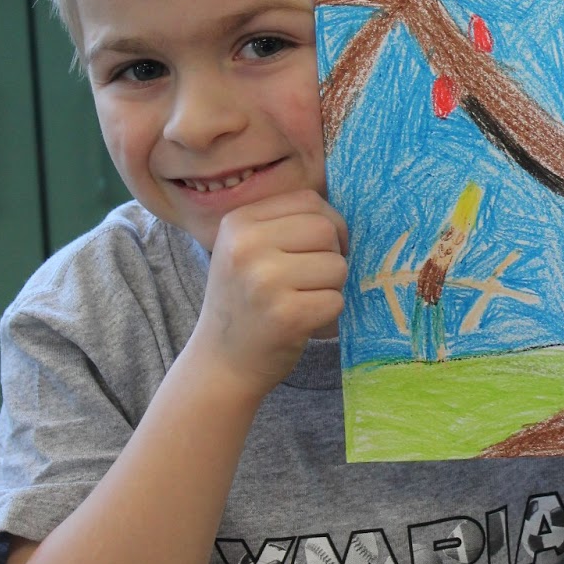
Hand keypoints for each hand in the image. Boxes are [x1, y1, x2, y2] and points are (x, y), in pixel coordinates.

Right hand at [191, 189, 348, 397]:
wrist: (221, 363)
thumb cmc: (245, 302)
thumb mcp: (246, 250)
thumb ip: (286, 224)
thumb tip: (342, 215)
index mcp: (238, 222)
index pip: (308, 200)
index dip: (329, 222)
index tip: (322, 247)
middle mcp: (246, 247)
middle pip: (326, 230)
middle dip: (333, 254)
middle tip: (313, 279)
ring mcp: (265, 281)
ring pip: (337, 265)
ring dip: (331, 287)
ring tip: (302, 300)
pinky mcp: (286, 315)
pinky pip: (336, 300)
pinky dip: (329, 313)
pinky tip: (303, 321)